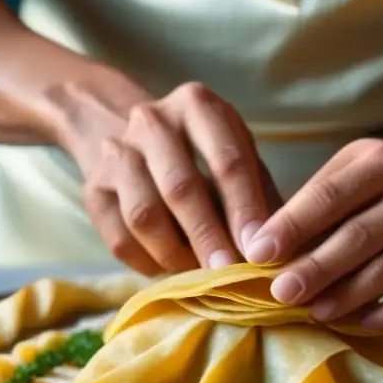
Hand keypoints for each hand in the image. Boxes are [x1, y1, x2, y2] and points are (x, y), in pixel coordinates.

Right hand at [55, 75, 279, 274]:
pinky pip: (118, 238)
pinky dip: (147, 263)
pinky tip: (170, 271)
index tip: (260, 249)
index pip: (227, 159)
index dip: (244, 208)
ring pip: (144, 215)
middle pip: (180, 187)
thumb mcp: (238, 155)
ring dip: (176, 254)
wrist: (120, 127)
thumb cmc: (200, 152)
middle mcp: (151, 121)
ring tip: (201, 277)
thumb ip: (261, 195)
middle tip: (229, 273)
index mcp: (197, 105)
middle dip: (209, 236)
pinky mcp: (92, 188)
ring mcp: (115, 153)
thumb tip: (290, 249)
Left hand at [243, 138, 382, 330]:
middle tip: (280, 293)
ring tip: (313, 312)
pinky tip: (356, 323)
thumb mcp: (363, 169)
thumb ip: (321, 199)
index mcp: (382, 161)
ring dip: (344, 297)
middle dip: (314, 269)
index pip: (330, 196)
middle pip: (357, 237)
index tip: (257, 252)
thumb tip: (269, 245)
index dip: (291, 226)